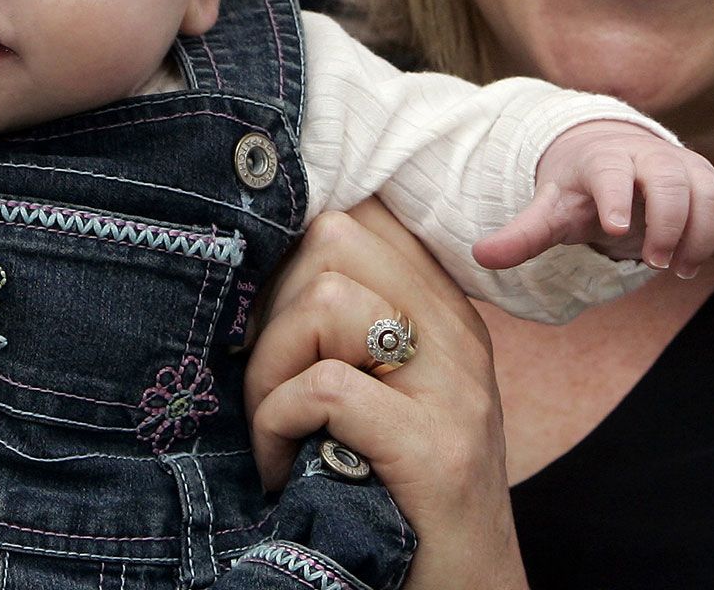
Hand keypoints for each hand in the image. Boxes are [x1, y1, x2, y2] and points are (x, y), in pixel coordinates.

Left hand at [244, 203, 525, 589]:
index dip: (291, 253)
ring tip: (275, 431)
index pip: (358, 216)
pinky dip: (278, 424)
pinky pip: (325, 387)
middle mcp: (457, 338)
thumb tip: (256, 267)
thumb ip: (347, 332)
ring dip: (269, 372)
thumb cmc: (400, 498)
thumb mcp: (383, 397)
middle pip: (334, 241)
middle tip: (267, 386)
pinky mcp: (432, 449)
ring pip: (324, 302)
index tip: (266, 322)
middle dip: (273, 310)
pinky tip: (284, 467)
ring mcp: (451, 390)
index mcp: (444, 315)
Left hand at [471, 120, 713, 276]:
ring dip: (699, 234)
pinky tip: (691, 260)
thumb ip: (522, 235)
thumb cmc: (579, 191)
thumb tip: (480, 256)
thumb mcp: (550, 211)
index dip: (615, 196)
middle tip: (653, 263)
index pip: (611, 171)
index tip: (615, 229)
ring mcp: (683, 166)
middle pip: (668, 179)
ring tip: (676, 270)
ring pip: (706, 191)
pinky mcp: (708, 182)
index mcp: (603, 158)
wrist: (616, 160)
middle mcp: (648, 156)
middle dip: (667, 222)